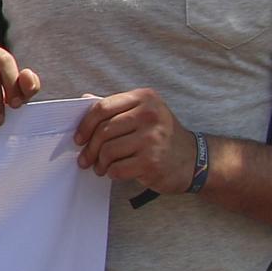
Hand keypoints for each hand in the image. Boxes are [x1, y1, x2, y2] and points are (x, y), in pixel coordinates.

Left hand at [75, 88, 194, 197]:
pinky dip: (112, 172)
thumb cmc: (161, 136)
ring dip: (100, 162)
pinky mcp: (151, 161)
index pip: (102, 107)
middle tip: (85, 158)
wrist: (193, 160)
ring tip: (101, 166)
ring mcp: (152, 139)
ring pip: (108, 151)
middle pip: (103, 131)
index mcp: (145, 98)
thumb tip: (84, 98)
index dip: (85, 125)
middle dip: (90, 148)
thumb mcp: (143, 113)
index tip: (79, 138)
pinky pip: (117, 168)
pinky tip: (115, 172)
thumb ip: (116, 107)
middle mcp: (150, 115)